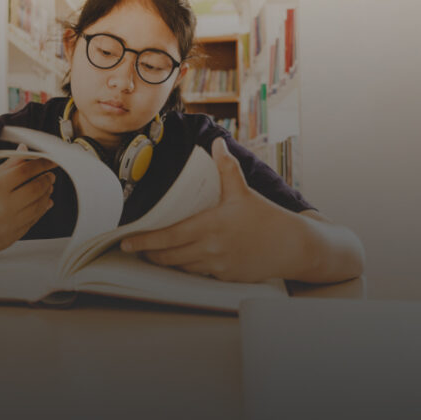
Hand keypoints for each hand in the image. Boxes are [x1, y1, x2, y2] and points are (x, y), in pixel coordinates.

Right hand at [0, 145, 57, 260]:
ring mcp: (8, 226)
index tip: (49, 160)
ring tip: (47, 187)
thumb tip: (25, 150)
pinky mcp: (10, 239)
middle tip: (50, 174)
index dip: (42, 164)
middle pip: (37, 188)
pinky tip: (42, 203)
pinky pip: (31, 222)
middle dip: (46, 179)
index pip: (27, 170)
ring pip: (39, 207)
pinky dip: (39, 210)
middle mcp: (3, 208)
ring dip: (46, 195)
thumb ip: (7, 166)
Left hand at [120, 138, 296, 281]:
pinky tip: (180, 258)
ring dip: (165, 261)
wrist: (293, 247)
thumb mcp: (244, 191)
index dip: (145, 241)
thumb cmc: (267, 218)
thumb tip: (217, 142)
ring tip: (151, 253)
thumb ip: (227, 167)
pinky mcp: (224, 277)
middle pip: (169, 256)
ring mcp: (217, 266)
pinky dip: (186, 266)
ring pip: (181, 266)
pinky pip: (198, 273)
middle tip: (133, 247)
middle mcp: (211, 249)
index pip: (169, 237)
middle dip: (148, 253)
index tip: (127, 241)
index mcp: (211, 226)